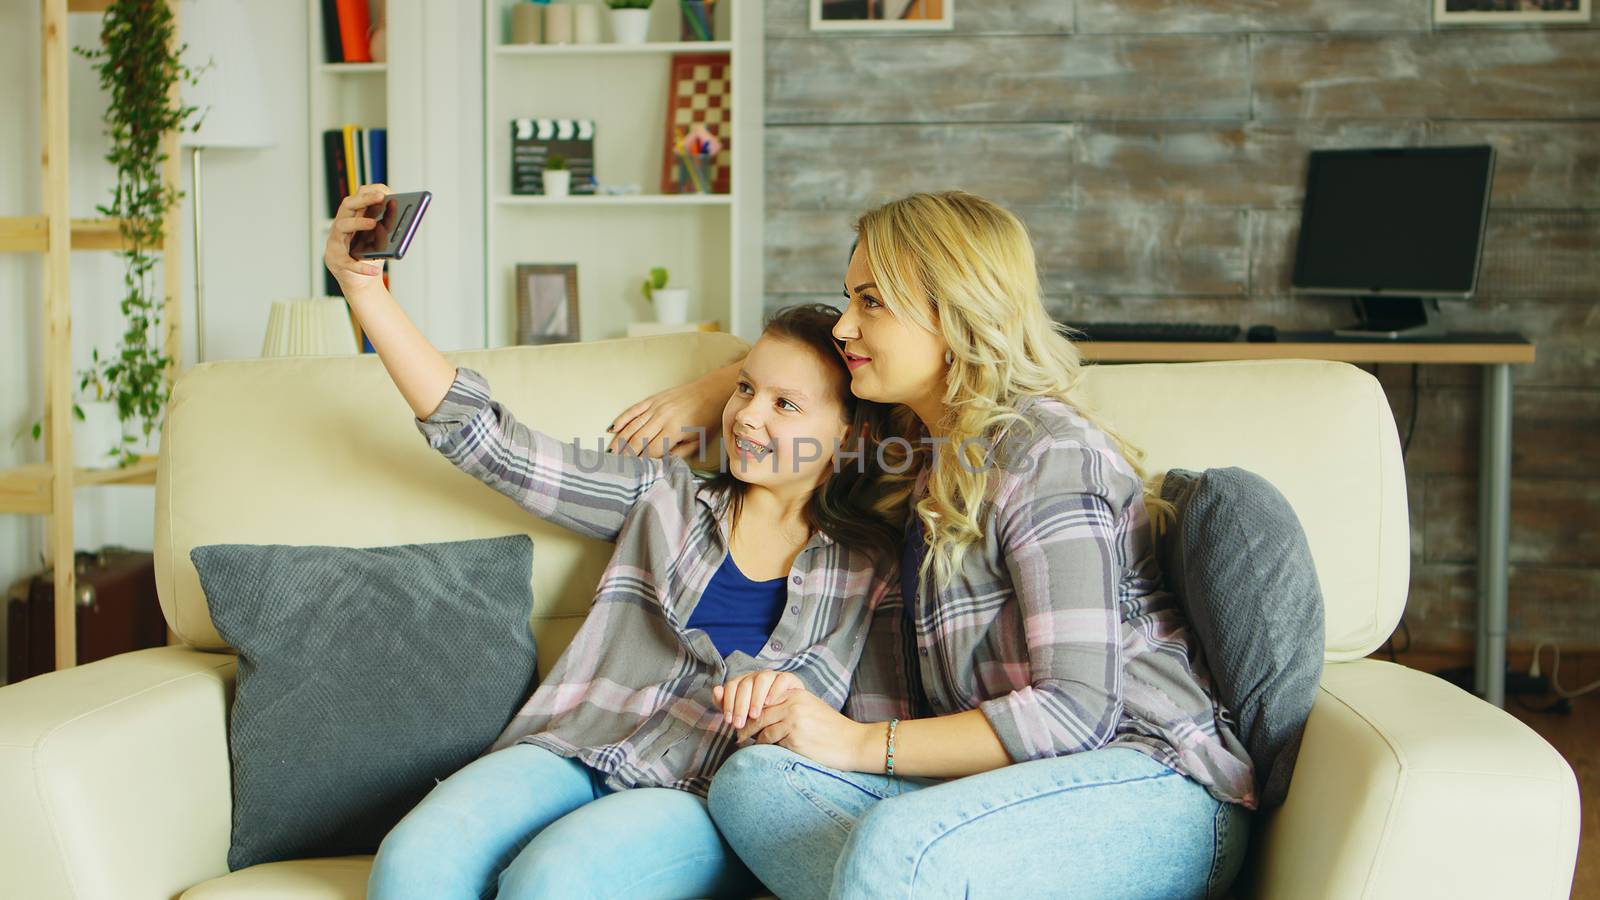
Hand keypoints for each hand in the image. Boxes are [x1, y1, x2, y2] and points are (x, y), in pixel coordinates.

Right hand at [324, 183, 389, 293]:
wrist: (360, 282)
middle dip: (364, 198)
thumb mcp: (381, 238)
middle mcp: (341, 225)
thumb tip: (407, 218)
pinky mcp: (336, 261)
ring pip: (342, 226)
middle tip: (381, 197)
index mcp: (352, 217)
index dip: (370, 192)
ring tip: (374, 224)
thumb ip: (388, 227)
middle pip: (348, 205)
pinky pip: (348, 262)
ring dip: (358, 223)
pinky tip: (375, 270)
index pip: (357, 197)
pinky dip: (362, 266)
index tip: (385, 191)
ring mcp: (335, 242)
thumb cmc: (370, 255)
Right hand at [607, 369, 730, 459]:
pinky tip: (612, 429)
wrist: (712, 391)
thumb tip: (661, 463)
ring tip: (610, 453)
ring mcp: (656, 407)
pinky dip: (622, 419)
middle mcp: (662, 418)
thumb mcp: (699, 440)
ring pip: (632, 426)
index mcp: (675, 430)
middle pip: (639, 439)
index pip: (653, 451)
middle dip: (626, 455)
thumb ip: (680, 453)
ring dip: (620, 440)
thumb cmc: (707, 419)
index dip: (643, 462)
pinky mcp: (653, 399)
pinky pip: (634, 410)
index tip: (633, 472)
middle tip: (615, 467)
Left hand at [713, 670, 804, 729]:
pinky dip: (774, 689)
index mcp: (746, 682)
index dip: (728, 703)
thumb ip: (731, 707)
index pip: (732, 686)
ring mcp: (775, 676)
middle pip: (745, 684)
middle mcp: (758, 676)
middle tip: (739, 724)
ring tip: (754, 715)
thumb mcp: (747, 717)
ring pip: (762, 679)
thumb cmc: (768, 720)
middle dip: (740, 705)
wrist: (797, 721)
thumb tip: (716, 691)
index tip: (729, 721)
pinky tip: (769, 703)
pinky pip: (782, 679)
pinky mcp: (790, 679)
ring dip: (756, 697)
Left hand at [735, 684, 879, 772]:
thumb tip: (762, 714)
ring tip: (742, 743)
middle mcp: (793, 703)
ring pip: (761, 728)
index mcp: (796, 693)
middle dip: (744, 723)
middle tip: (736, 732)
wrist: (854, 743)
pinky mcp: (795, 737)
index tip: (740, 716)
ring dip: (751, 737)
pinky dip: (762, 747)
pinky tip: (760, 751)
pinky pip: (770, 742)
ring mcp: (794, 719)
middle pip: (758, 712)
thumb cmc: (831, 730)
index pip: (763, 696)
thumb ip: (788, 707)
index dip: (748, 706)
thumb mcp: (810, 709)